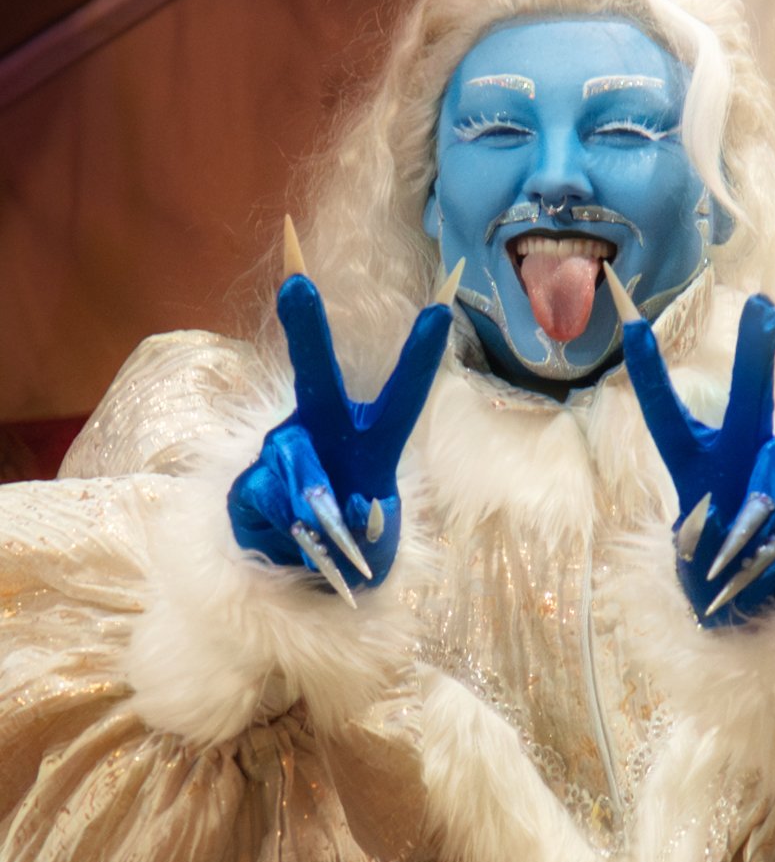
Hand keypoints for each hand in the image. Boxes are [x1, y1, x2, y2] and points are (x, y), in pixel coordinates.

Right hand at [227, 271, 452, 603]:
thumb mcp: (373, 541)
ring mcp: (280, 450)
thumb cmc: (354, 545)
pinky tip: (288, 539)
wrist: (299, 576)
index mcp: (371, 439)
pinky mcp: (247, 483)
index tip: (440, 310)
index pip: (403, 396)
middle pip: (316, 375)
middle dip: (307, 331)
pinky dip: (285, 528)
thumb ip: (359, 519)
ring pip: (296, 464)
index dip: (419, 356)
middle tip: (296, 285)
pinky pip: (268, 497)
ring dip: (315, 507)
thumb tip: (320, 505)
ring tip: (325, 539)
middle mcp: (322, 429)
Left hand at [618, 289, 774, 627]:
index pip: (668, 416)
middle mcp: (745, 455)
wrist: (762, 610)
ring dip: (763, 518)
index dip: (650, 375)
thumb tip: (762, 511)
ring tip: (748, 560)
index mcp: (697, 462)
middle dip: (756, 353)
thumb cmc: (713, 568)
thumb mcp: (693, 553)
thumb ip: (714, 527)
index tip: (631, 330)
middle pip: (750, 400)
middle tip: (764, 307)